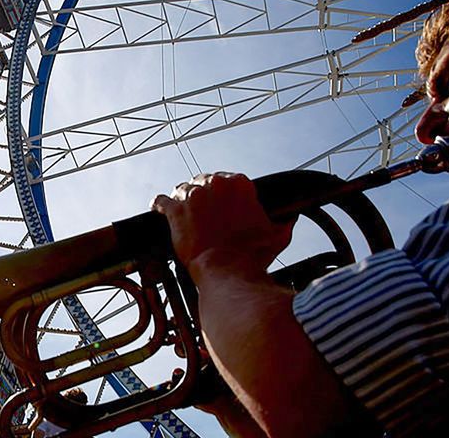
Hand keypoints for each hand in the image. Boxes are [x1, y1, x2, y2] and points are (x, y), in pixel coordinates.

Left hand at [151, 172, 292, 283]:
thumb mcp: (277, 236)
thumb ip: (284, 223)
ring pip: (182, 190)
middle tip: (202, 212)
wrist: (228, 269)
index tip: (220, 205)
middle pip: (202, 182)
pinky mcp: (175, 211)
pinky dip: (159, 205)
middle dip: (202, 195)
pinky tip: (158, 208)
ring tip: (183, 212)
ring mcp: (193, 196)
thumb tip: (290, 220)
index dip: (221, 194)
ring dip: (182, 199)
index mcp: (239, 184)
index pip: (226, 180)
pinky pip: (161, 201)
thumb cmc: (252, 254)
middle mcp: (215, 184)